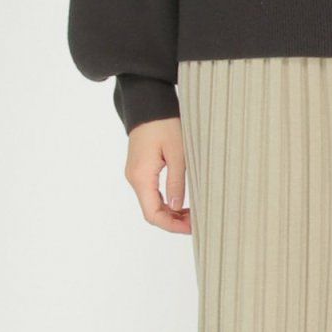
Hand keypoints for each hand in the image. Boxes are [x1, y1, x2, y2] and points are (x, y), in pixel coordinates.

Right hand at [125, 116, 190, 232]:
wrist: (149, 104)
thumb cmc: (164, 123)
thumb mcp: (177, 153)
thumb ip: (176, 182)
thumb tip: (176, 206)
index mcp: (141, 176)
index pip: (152, 214)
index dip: (171, 225)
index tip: (192, 228)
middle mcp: (134, 178)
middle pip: (151, 211)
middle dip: (173, 221)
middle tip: (196, 221)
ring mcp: (136, 174)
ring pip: (152, 203)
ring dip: (171, 212)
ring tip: (193, 213)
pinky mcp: (141, 169)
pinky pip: (151, 192)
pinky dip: (166, 201)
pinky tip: (182, 202)